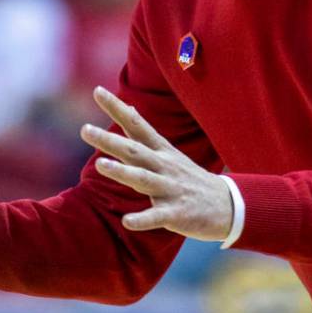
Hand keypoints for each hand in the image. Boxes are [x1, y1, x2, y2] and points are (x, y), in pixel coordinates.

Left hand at [81, 86, 232, 240]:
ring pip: (143, 179)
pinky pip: (157, 216)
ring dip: (122, 172)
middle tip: (84, 130)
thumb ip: (145, 134)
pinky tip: (127, 221)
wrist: (227, 206)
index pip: (136, 125)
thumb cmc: (189, 178)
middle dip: (109, 140)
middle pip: (134, 150)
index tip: (97, 90)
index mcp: (161, 151)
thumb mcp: (169, 152)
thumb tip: (129, 109)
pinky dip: (142, 219)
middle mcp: (164, 166)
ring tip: (100, 165)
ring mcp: (170, 189)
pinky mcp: (176, 213)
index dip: (117, 108)